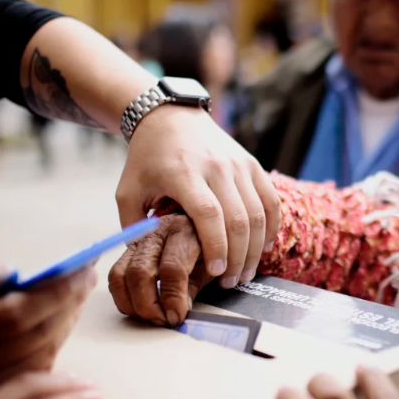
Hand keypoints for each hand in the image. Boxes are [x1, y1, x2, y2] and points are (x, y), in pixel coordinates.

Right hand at [108, 213, 207, 325]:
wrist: (198, 224)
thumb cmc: (207, 246)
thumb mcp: (210, 264)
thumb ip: (194, 286)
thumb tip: (178, 311)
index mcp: (184, 232)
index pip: (172, 268)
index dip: (172, 298)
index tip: (176, 317)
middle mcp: (157, 232)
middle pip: (140, 272)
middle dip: (148, 305)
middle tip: (162, 320)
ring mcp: (139, 240)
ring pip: (121, 275)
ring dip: (132, 304)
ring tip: (150, 317)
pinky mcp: (128, 249)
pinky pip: (115, 276)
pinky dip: (123, 297)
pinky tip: (138, 307)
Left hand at [116, 107, 280, 319]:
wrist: (170, 117)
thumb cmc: (147, 160)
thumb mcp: (127, 190)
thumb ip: (134, 226)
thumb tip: (149, 262)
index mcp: (184, 173)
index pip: (209, 213)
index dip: (215, 245)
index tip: (214, 272)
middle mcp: (216, 167)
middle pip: (239, 218)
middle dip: (238, 256)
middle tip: (230, 281)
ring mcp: (238, 164)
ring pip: (259, 212)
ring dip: (255, 248)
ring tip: (245, 271)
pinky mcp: (252, 164)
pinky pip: (270, 200)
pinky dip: (271, 227)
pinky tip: (263, 247)